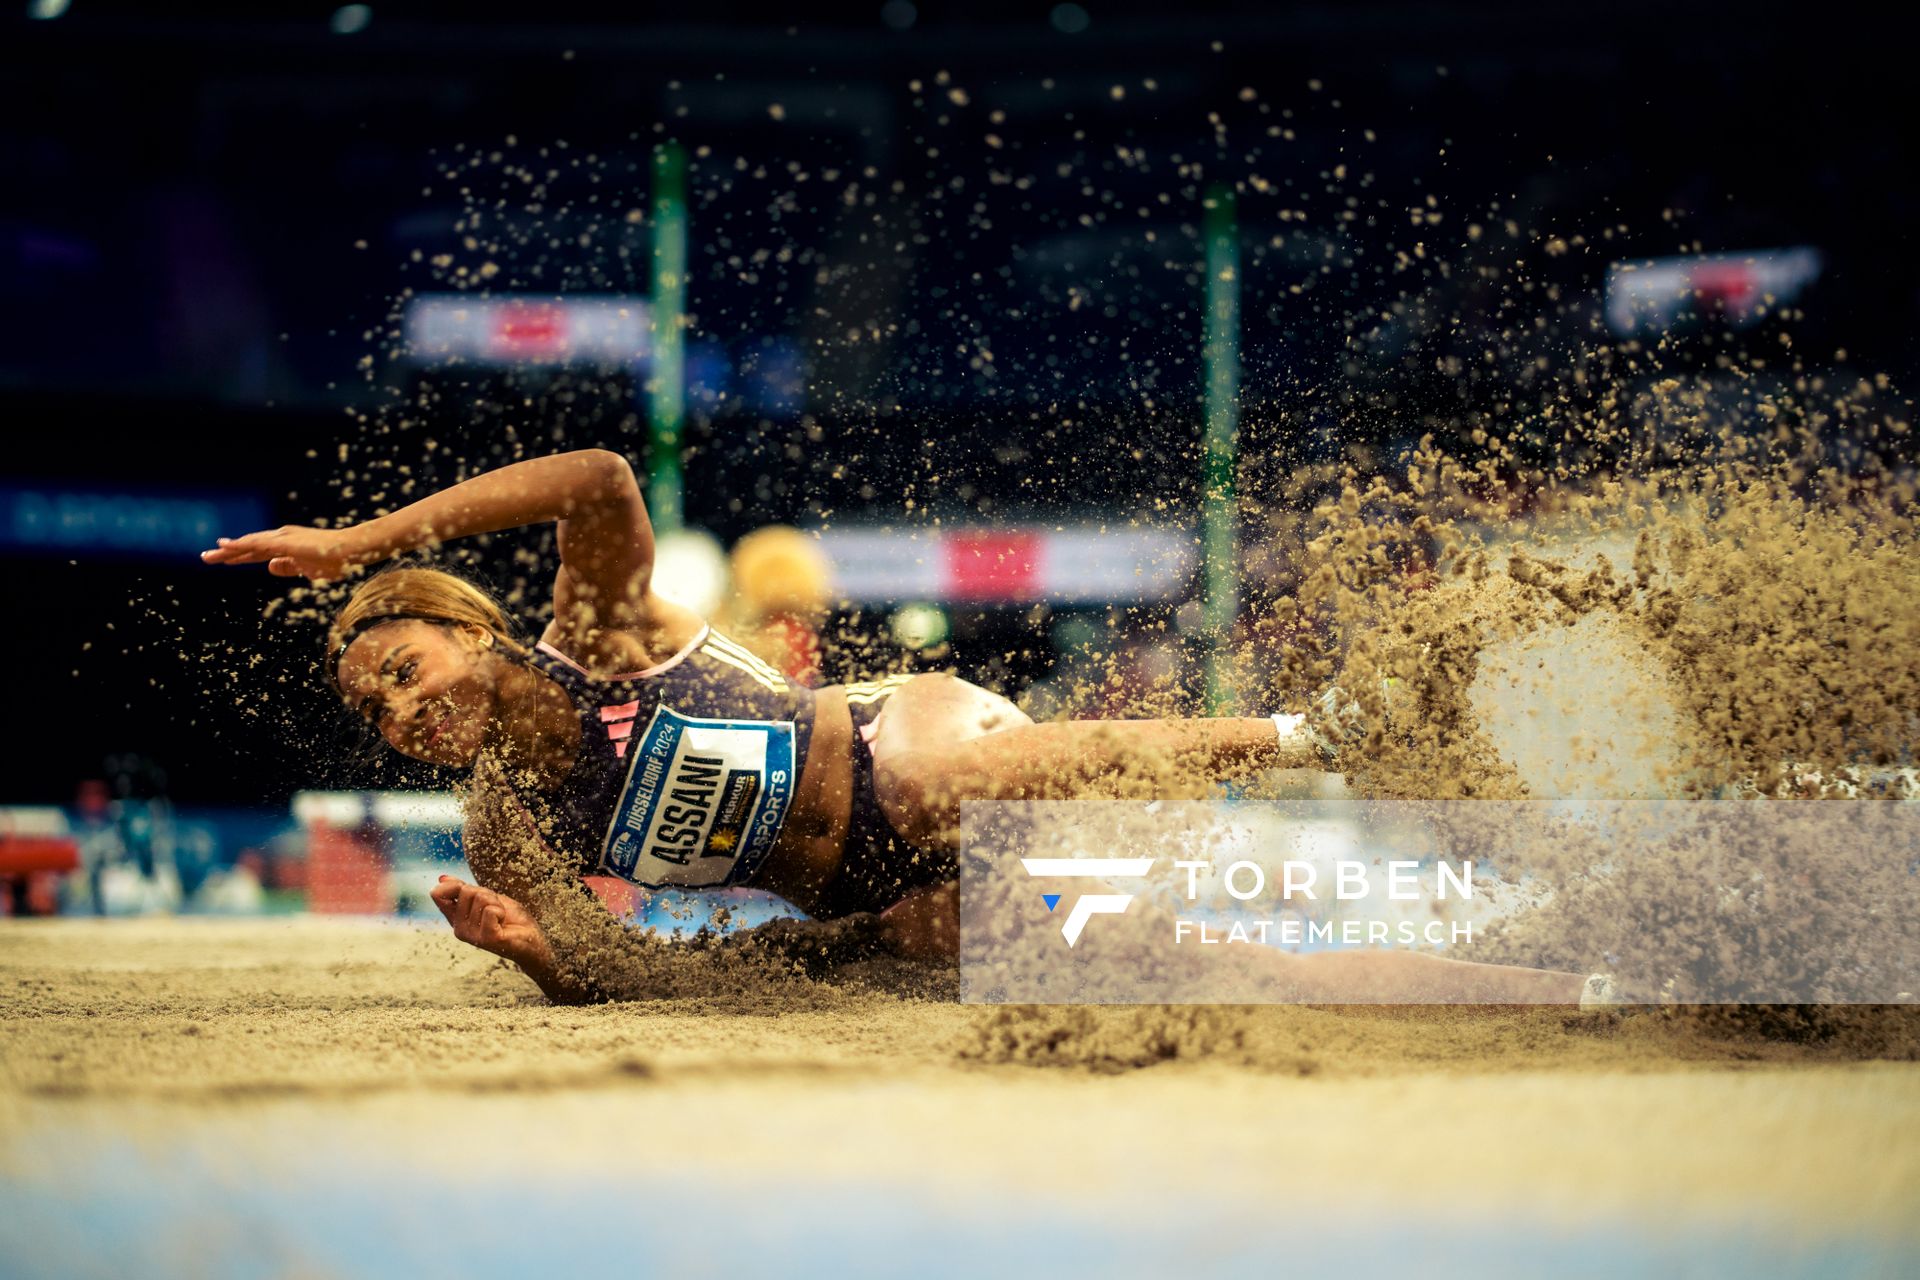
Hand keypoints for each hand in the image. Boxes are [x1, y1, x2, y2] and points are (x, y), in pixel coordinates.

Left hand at [199, 524, 370, 581]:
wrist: (351, 550)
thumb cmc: (335, 559)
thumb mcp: (308, 568)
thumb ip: (289, 567)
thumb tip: (270, 566)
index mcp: (285, 545)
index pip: (257, 552)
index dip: (239, 555)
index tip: (223, 558)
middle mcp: (280, 537)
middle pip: (248, 546)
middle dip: (227, 553)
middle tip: (205, 557)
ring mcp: (282, 538)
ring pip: (249, 544)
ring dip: (229, 550)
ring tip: (209, 556)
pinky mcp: (285, 541)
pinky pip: (258, 544)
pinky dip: (241, 546)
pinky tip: (226, 547)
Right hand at [431, 875, 550, 966]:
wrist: (531, 939)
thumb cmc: (510, 919)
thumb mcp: (486, 899)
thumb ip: (464, 890)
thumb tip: (442, 878)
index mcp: (456, 919)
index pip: (438, 895)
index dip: (455, 885)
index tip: (473, 891)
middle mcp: (459, 929)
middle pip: (466, 890)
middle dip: (487, 893)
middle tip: (497, 908)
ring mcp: (471, 936)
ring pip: (481, 898)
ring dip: (497, 903)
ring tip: (502, 916)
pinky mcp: (486, 939)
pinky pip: (491, 910)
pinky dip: (502, 911)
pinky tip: (504, 924)